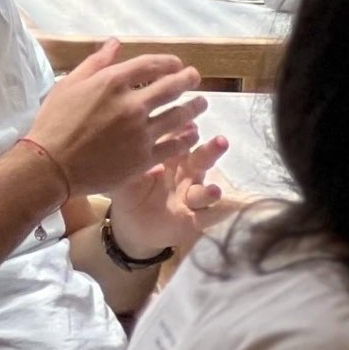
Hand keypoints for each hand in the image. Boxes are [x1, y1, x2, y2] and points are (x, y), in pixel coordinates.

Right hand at [26, 40, 205, 197]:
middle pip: (171, 87)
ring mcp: (140, 133)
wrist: (51, 164)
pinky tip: (192, 133)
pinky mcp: (144, 158)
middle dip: (188, 79)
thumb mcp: (69, 84)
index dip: (168, 62)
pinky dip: (187, 137)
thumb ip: (95, 62)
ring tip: (201, 103)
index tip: (176, 64)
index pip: (151, 65)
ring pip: (179, 116)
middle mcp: (131, 105)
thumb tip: (115, 42)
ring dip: (195, 106)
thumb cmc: (54, 122)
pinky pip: (175, 146)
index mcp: (112, 83)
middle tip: (195, 77)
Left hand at [106, 127, 230, 260]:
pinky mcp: (193, 220)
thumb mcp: (125, 175)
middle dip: (210, 152)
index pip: (179, 144)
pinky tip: (225, 210)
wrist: (131, 224)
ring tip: (214, 190)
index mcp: (168, 161)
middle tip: (221, 142)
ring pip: (204, 192)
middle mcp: (184, 177)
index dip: (185, 135)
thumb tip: (122, 135)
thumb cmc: (129, 192)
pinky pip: (208, 217)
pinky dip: (217, 214)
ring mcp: (190, 198)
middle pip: (199, 162)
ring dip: (210, 192)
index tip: (190, 125)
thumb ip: (129, 159)